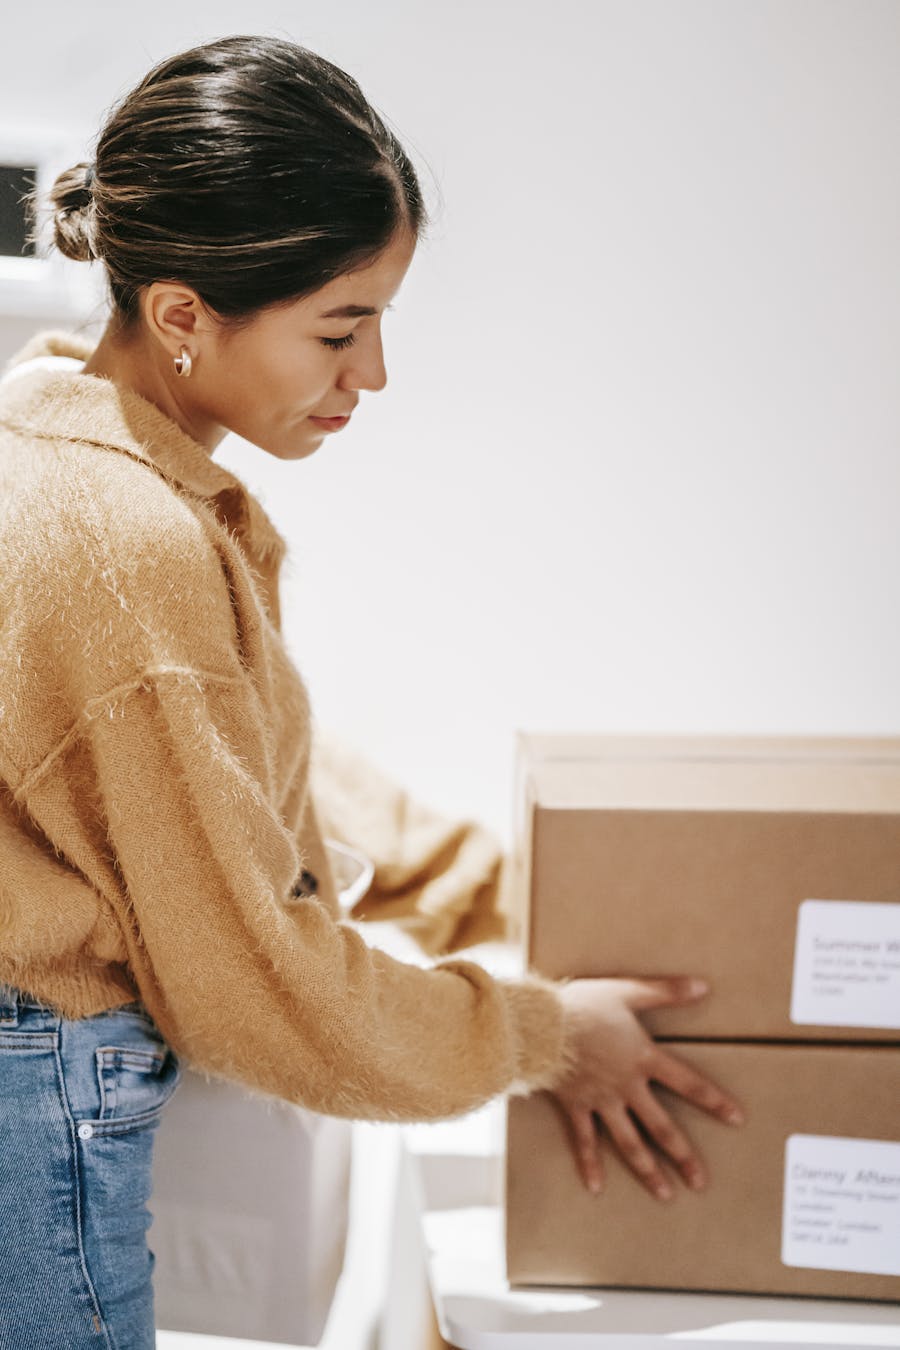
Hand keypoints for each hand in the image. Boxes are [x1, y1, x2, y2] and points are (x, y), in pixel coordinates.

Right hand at [549, 975, 744, 1200]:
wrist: (542, 1026)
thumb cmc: (584, 1005)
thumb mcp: (628, 991)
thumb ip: (666, 991)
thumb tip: (703, 986)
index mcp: (643, 1059)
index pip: (687, 1083)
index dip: (713, 1100)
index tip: (736, 1119)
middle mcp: (626, 1087)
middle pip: (661, 1127)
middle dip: (683, 1156)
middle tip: (700, 1183)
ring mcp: (601, 1101)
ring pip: (629, 1142)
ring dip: (648, 1170)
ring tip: (664, 1194)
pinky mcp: (575, 1106)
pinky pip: (584, 1140)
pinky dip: (589, 1164)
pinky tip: (596, 1187)